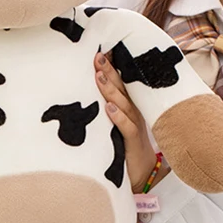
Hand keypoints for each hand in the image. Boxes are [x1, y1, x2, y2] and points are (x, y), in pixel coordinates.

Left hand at [93, 51, 164, 191]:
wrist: (141, 173)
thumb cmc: (123, 145)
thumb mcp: (113, 122)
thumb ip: (104, 106)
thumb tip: (80, 91)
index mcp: (128, 104)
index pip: (120, 81)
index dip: (112, 66)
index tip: (99, 50)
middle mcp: (133, 111)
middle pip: (121, 87)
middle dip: (109, 71)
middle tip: (97, 55)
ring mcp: (135, 125)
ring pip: (124, 104)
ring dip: (111, 90)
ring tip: (98, 76)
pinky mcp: (133, 142)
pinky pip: (127, 127)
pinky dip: (119, 117)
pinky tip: (109, 109)